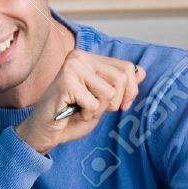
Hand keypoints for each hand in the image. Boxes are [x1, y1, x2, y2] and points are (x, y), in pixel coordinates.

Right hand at [15, 50, 144, 154]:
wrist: (44, 131)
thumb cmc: (71, 115)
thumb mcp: (102, 99)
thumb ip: (120, 85)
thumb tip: (142, 71)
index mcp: (88, 58)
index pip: (128, 68)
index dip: (130, 91)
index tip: (120, 105)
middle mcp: (79, 57)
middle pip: (121, 78)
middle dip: (113, 102)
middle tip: (94, 108)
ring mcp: (71, 68)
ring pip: (109, 91)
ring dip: (98, 109)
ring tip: (81, 109)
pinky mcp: (65, 83)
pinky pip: (94, 103)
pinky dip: (86, 114)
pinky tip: (72, 112)